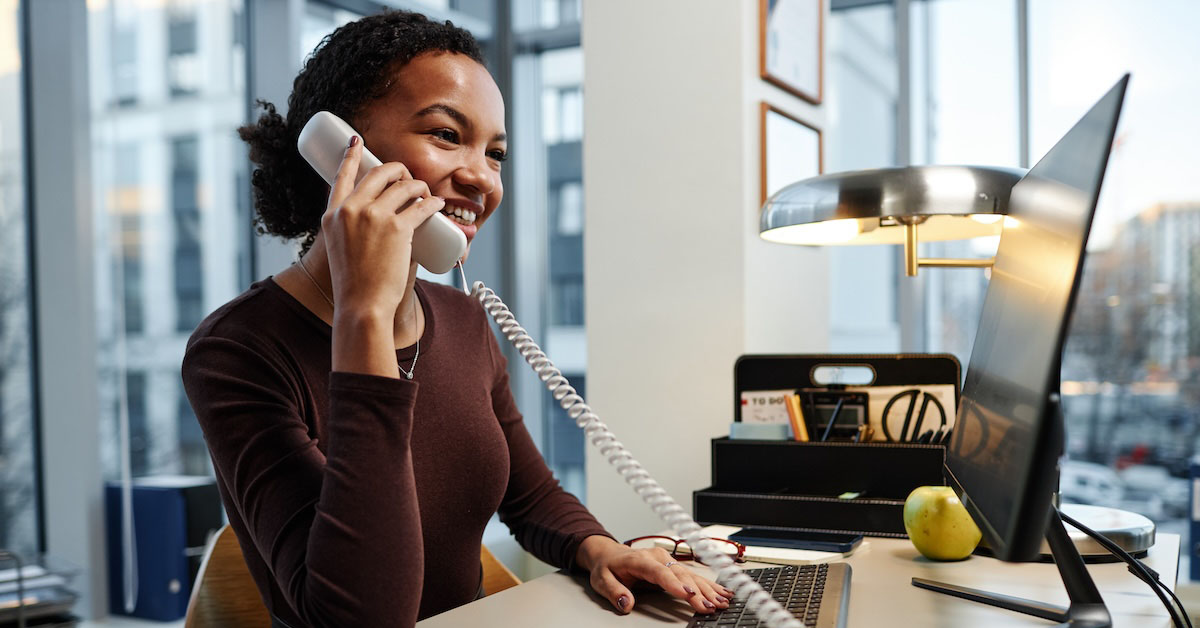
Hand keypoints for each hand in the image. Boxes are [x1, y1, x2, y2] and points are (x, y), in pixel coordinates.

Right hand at [322, 137, 445, 316]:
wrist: (362, 305)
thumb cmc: (355, 284)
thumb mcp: (340, 249)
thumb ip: (351, 230)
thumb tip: (379, 217)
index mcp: (332, 215)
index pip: (341, 175)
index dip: (351, 156)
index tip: (357, 142)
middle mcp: (351, 210)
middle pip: (380, 173)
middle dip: (399, 170)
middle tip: (408, 181)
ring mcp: (374, 217)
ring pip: (404, 185)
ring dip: (419, 186)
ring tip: (425, 196)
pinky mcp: (397, 228)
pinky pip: (421, 205)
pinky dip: (432, 203)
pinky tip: (437, 204)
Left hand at [576, 536, 733, 614]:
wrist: (608, 554)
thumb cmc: (607, 567)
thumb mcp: (602, 580)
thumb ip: (614, 591)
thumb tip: (626, 603)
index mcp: (640, 559)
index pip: (660, 572)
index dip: (675, 584)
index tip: (688, 594)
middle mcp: (657, 557)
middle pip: (680, 575)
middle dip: (697, 592)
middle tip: (710, 607)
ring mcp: (667, 560)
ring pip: (691, 575)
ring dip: (707, 589)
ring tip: (722, 602)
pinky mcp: (672, 565)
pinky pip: (692, 575)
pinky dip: (708, 585)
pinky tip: (722, 592)